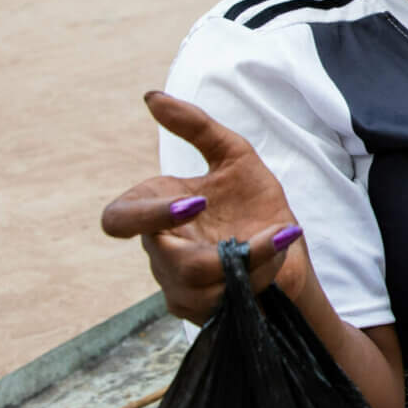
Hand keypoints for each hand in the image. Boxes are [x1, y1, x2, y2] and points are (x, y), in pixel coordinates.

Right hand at [99, 91, 309, 323]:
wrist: (288, 246)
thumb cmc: (253, 200)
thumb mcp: (234, 155)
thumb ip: (195, 126)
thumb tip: (150, 97)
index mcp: (155, 211)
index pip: (118, 220)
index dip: (149, 215)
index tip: (197, 201)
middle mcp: (160, 251)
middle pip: (163, 260)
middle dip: (203, 253)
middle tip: (243, 241)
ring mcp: (178, 286)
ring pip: (199, 283)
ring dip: (246, 259)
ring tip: (279, 237)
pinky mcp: (203, 310)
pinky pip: (221, 299)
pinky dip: (256, 273)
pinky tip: (277, 256)